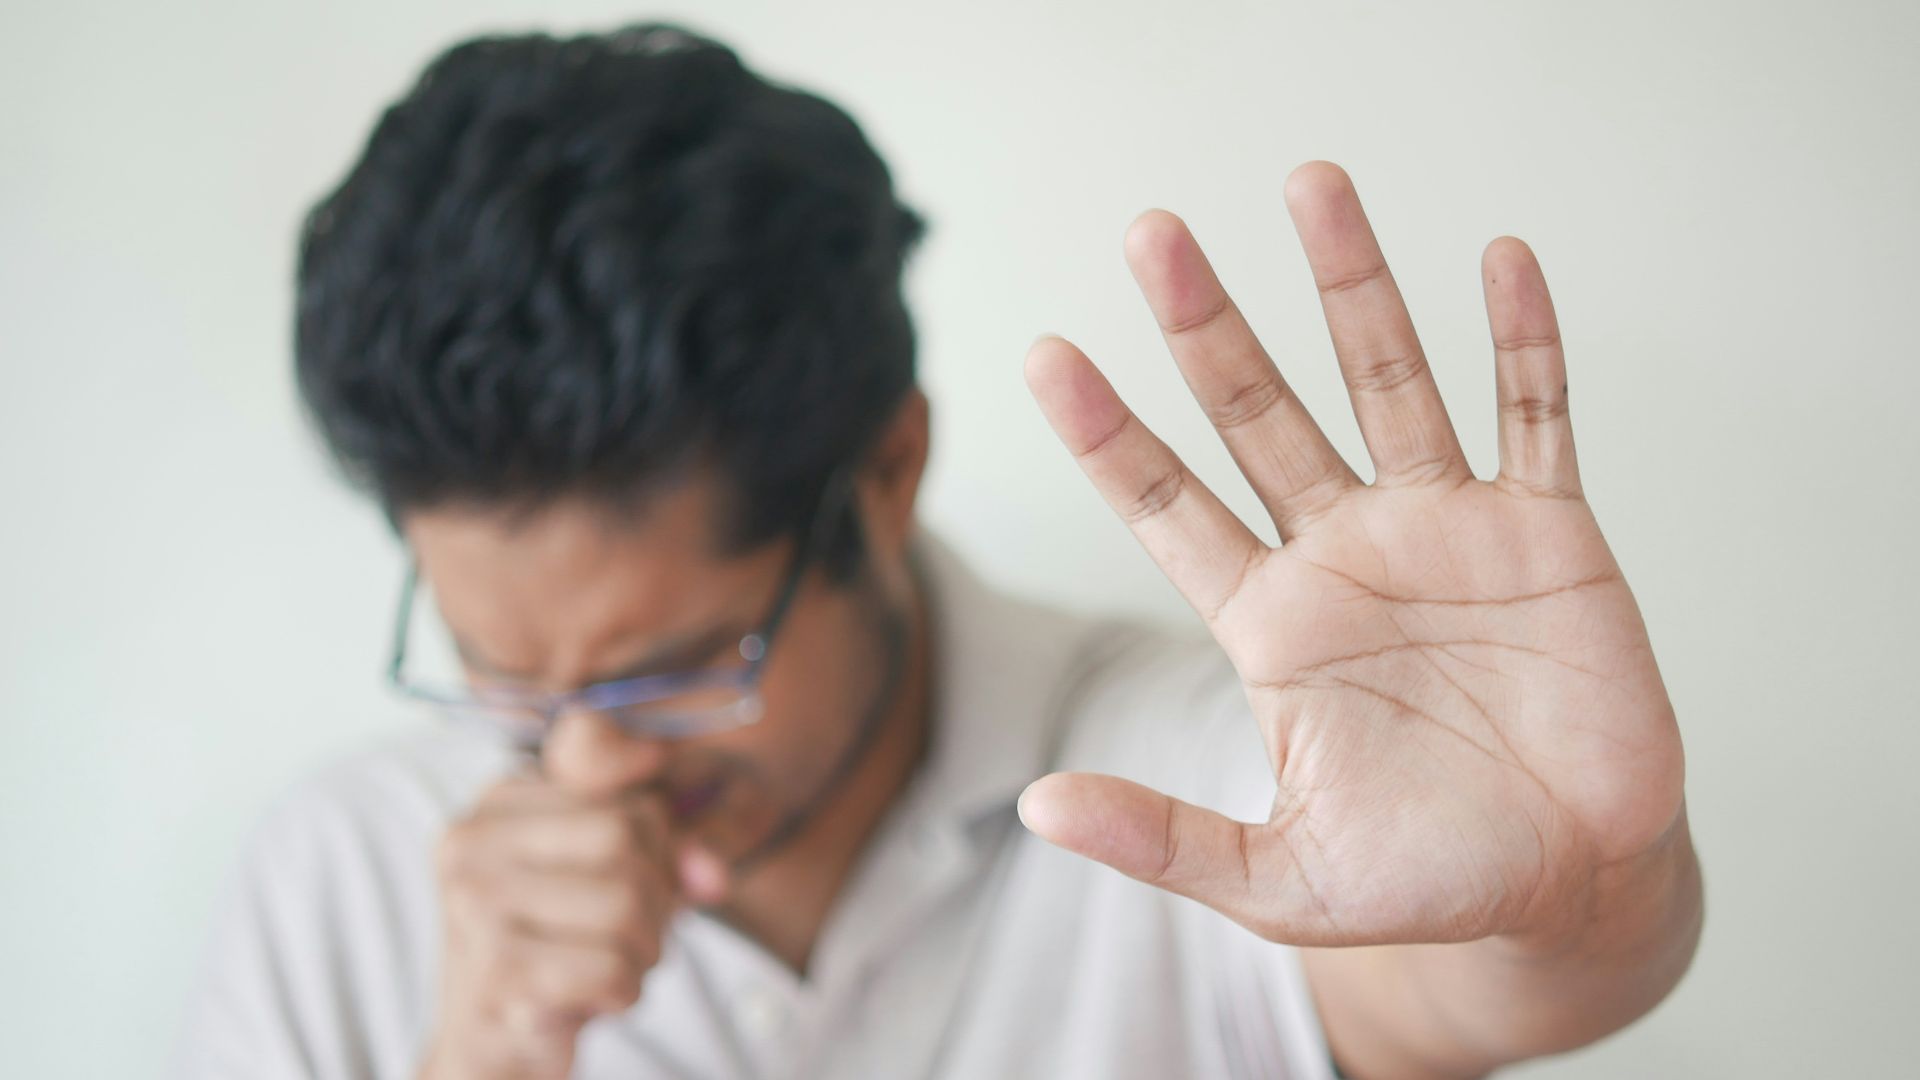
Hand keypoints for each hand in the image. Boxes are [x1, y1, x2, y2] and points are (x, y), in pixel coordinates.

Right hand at [419, 773, 728, 1079]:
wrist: (490, 1043)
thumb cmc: (558, 949)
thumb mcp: (612, 876)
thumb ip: (671, 850)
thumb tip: (714, 875)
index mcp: (500, 803)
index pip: (631, 802)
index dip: (664, 855)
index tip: (647, 890)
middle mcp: (473, 841)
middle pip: (625, 840)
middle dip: (657, 901)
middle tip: (635, 939)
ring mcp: (475, 904)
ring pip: (624, 904)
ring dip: (644, 952)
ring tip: (614, 967)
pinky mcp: (494, 970)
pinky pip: (610, 967)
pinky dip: (625, 991)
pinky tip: (595, 998)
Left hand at [1018, 161, 1685, 949]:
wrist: (1571, 885)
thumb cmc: (1424, 881)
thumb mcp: (1279, 879)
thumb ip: (1162, 837)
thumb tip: (1034, 807)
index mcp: (1271, 621)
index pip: (1168, 505)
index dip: (1109, 433)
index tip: (1046, 355)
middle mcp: (1345, 552)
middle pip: (1259, 412)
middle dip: (1207, 325)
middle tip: (1152, 234)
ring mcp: (1445, 530)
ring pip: (1388, 381)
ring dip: (1353, 286)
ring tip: (1311, 185)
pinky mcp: (1548, 533)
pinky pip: (1536, 414)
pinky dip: (1524, 342)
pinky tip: (1500, 261)